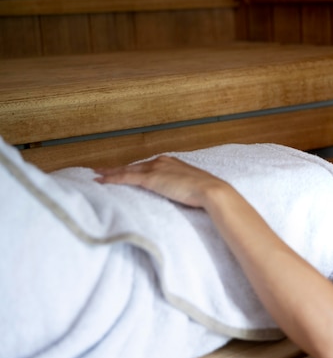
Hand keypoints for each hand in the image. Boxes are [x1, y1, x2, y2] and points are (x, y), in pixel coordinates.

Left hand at [95, 155, 221, 207]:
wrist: (211, 191)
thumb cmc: (206, 192)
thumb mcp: (193, 187)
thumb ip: (182, 188)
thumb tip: (181, 196)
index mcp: (171, 162)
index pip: (147, 165)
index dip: (133, 169)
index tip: (124, 171)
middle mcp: (161, 161)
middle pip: (134, 165)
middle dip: (117, 168)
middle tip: (102, 170)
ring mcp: (155, 168)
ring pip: (126, 170)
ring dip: (110, 173)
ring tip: (97, 175)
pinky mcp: (150, 178)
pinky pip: (126, 177)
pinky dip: (112, 179)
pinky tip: (101, 181)